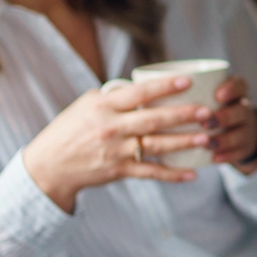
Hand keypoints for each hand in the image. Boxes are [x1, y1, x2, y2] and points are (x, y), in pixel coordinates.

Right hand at [23, 75, 215, 212]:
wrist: (48, 167)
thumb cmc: (70, 130)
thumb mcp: (86, 105)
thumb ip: (114, 96)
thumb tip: (144, 87)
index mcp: (103, 106)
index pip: (138, 93)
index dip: (164, 87)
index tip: (188, 81)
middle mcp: (111, 128)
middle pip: (153, 120)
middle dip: (183, 115)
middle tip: (207, 112)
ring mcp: (116, 151)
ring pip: (156, 146)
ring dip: (184, 143)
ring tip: (207, 138)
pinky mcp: (119, 171)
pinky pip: (151, 172)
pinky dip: (172, 174)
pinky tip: (192, 173)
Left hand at [200, 77, 256, 172]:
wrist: (240, 133)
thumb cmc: (216, 111)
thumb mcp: (212, 99)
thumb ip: (194, 94)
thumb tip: (167, 90)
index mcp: (236, 94)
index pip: (240, 85)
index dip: (231, 89)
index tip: (218, 94)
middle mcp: (245, 110)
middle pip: (240, 112)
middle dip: (224, 117)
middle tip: (205, 121)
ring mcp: (248, 130)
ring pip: (239, 134)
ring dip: (223, 139)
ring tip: (206, 143)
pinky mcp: (246, 148)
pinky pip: (239, 153)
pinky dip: (227, 155)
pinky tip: (214, 158)